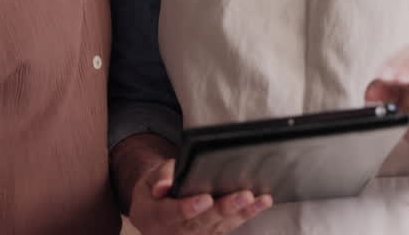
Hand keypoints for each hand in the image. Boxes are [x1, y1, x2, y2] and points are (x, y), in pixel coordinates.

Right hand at [127, 158, 272, 233]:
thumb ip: (159, 179)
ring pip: (221, 226)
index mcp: (158, 216)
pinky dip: (246, 215)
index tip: (205, 199)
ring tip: (259, 200)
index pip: (175, 212)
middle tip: (243, 196)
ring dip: (242, 213)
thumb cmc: (153, 194)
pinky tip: (261, 203)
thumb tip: (164, 186)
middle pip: (204, 221)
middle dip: (226, 208)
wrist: (152, 217)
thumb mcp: (147, 182)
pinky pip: (229, 227)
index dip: (190, 207)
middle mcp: (178, 231)